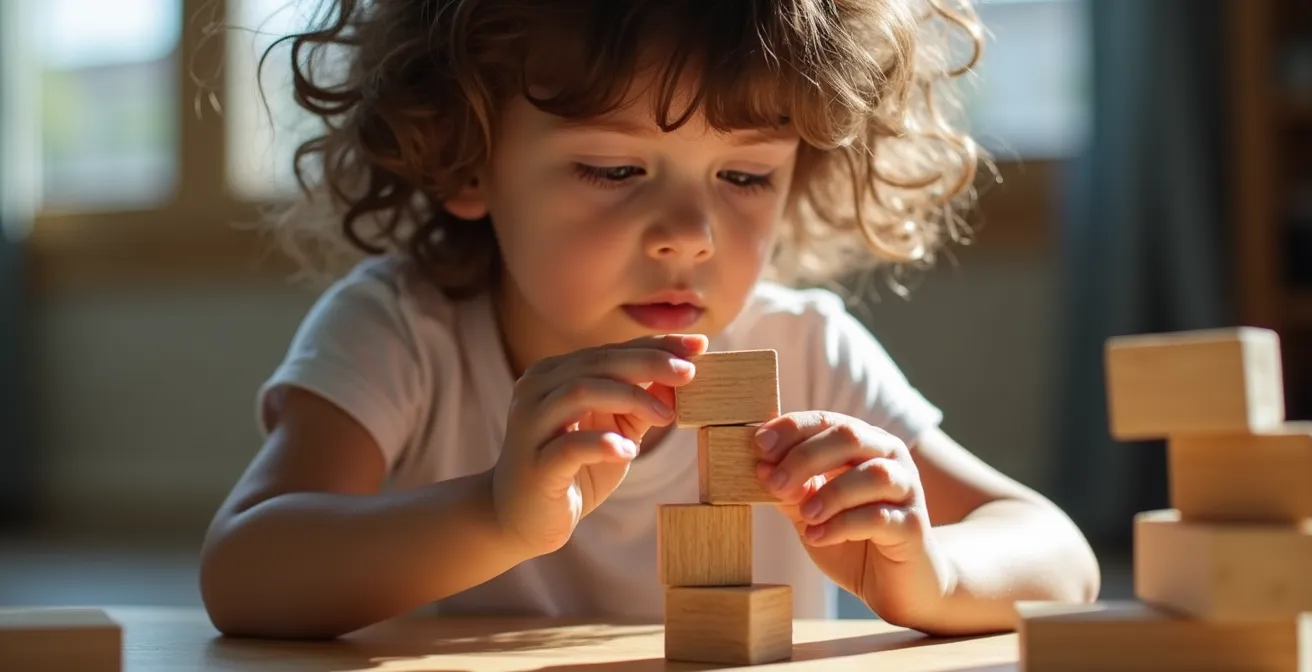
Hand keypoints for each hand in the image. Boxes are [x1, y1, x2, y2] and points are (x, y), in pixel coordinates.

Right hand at [492, 333, 707, 556]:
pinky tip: (628, 450)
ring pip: (580, 392)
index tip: (700, 346)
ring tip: (665, 416)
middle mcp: (537, 391)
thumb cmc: (572, 470)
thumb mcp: (614, 432)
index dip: (655, 345)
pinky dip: (603, 443)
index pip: (610, 351)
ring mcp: (531, 427)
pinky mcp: (535, 466)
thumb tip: (682, 377)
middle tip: (689, 373)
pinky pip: (568, 447)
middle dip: (649, 363)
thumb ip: (640, 405)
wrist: (520, 519)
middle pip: (598, 364)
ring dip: (630, 398)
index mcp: (554, 375)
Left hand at [754, 411, 953, 626]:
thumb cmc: (853, 541)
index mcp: (864, 444)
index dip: (792, 428)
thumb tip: (761, 467)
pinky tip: (818, 537)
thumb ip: (790, 490)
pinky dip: (843, 524)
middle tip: (774, 483)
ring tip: (805, 515)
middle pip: (850, 437)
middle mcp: (891, 458)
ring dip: (830, 492)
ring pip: (872, 474)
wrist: (897, 586)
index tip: (759, 444)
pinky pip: (880, 517)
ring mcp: (907, 491)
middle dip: (805, 457)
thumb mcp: (810, 513)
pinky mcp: (914, 526)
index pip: (827, 421)